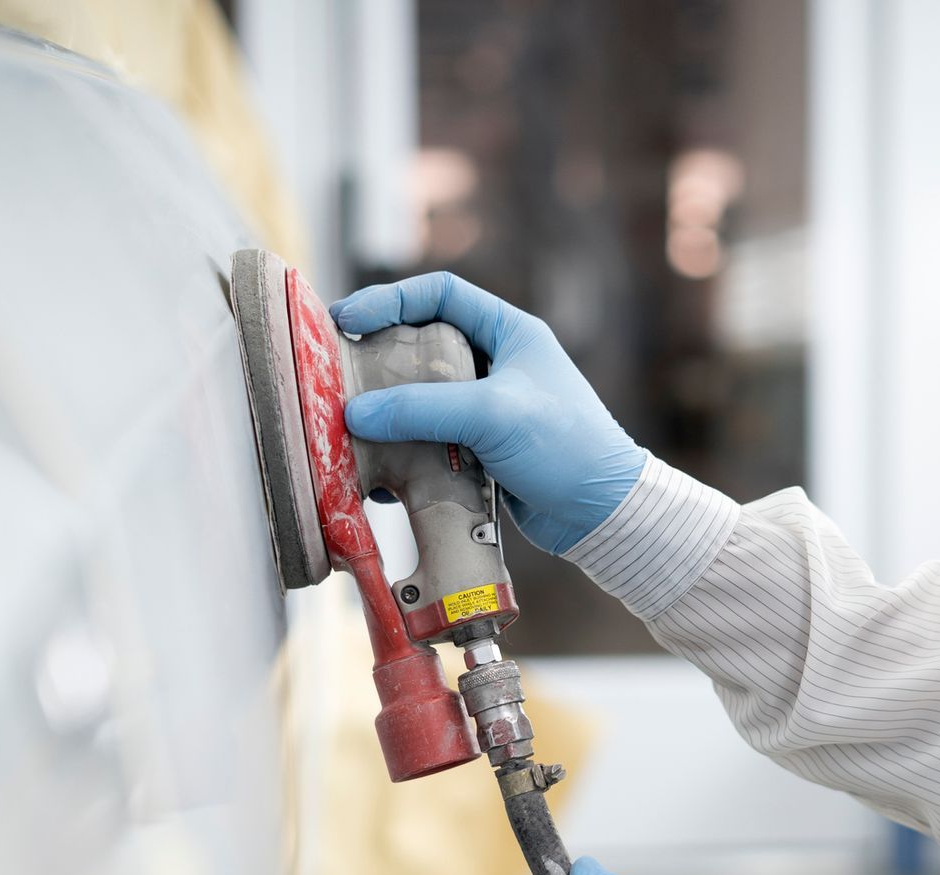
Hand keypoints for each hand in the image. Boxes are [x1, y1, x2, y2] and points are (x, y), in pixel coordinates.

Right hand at [331, 273, 648, 554]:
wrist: (603, 516)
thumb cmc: (565, 448)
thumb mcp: (493, 416)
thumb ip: (423, 408)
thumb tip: (355, 411)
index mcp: (510, 332)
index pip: (440, 294)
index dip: (390, 299)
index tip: (347, 319)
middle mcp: (496, 364)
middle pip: (422, 345)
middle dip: (378, 359)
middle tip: (336, 372)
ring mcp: (487, 409)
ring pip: (420, 398)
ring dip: (386, 412)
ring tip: (349, 425)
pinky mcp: (479, 451)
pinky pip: (429, 440)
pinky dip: (402, 451)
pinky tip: (382, 471)